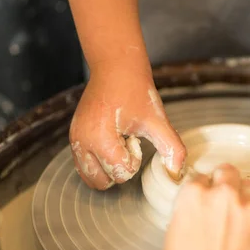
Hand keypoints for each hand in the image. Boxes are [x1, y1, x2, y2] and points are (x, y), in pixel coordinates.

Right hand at [69, 63, 185, 189]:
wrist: (115, 68)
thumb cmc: (135, 91)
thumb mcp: (158, 121)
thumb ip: (172, 149)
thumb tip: (177, 174)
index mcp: (101, 139)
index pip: (120, 173)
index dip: (133, 159)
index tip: (134, 137)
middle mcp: (82, 142)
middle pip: (102, 181)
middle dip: (119, 168)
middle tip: (126, 141)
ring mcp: (74, 140)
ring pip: (90, 177)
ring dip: (107, 167)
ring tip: (117, 142)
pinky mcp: (73, 137)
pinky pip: (83, 166)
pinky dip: (98, 162)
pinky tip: (110, 141)